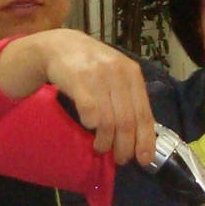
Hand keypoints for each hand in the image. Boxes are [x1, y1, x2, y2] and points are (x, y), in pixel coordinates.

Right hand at [0, 29, 154, 166]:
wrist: (59, 46)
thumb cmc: (92, 65)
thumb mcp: (116, 75)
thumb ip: (128, 97)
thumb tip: (141, 135)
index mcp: (133, 73)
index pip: (144, 113)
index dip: (145, 139)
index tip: (144, 159)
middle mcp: (118, 73)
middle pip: (127, 121)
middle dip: (125, 146)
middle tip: (120, 159)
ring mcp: (98, 76)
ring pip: (109, 121)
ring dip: (105, 141)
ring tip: (101, 147)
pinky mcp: (78, 80)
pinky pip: (89, 112)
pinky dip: (91, 125)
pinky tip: (89, 128)